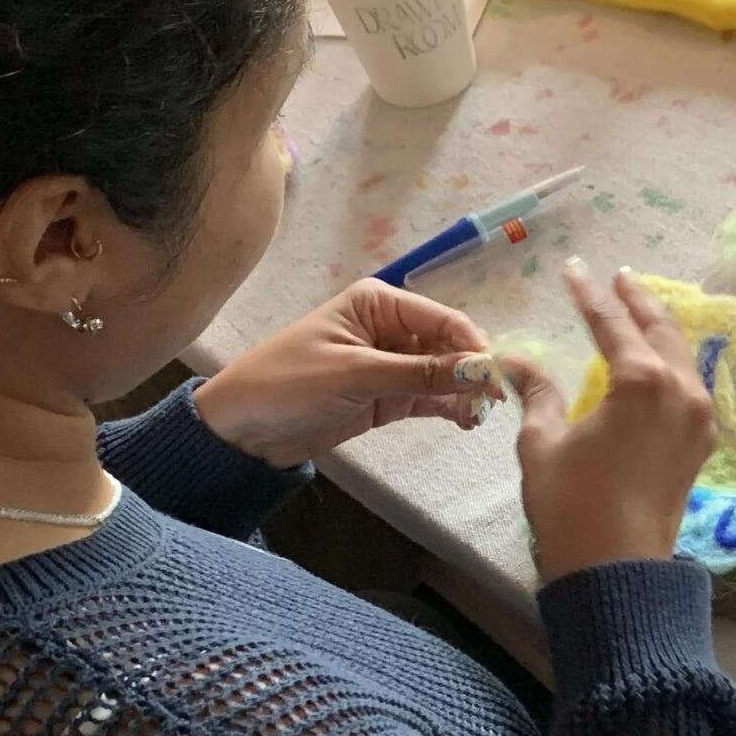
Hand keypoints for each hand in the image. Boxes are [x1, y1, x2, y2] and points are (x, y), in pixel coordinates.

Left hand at [194, 280, 496, 468]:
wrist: (238, 431)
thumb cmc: (288, 384)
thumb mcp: (355, 374)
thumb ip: (420, 373)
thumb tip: (482, 370)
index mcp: (379, 303)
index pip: (442, 318)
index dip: (473, 344)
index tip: (497, 374)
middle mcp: (390, 328)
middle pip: (448, 346)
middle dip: (472, 371)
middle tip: (493, 401)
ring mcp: (389, 364)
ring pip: (443, 374)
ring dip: (464, 392)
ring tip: (480, 417)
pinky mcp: (386, 397)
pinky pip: (429, 397)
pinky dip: (449, 408)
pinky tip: (467, 421)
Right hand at [505, 264, 714, 584]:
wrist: (616, 572)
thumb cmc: (572, 505)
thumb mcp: (543, 443)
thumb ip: (537, 393)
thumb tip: (513, 359)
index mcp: (642, 381)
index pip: (612, 324)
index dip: (589, 296)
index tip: (573, 270)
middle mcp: (681, 390)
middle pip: (660, 329)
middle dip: (637, 300)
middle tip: (617, 277)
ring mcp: (698, 417)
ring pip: (681, 355)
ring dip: (659, 328)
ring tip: (638, 309)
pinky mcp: (700, 443)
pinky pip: (689, 385)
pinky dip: (671, 362)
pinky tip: (656, 360)